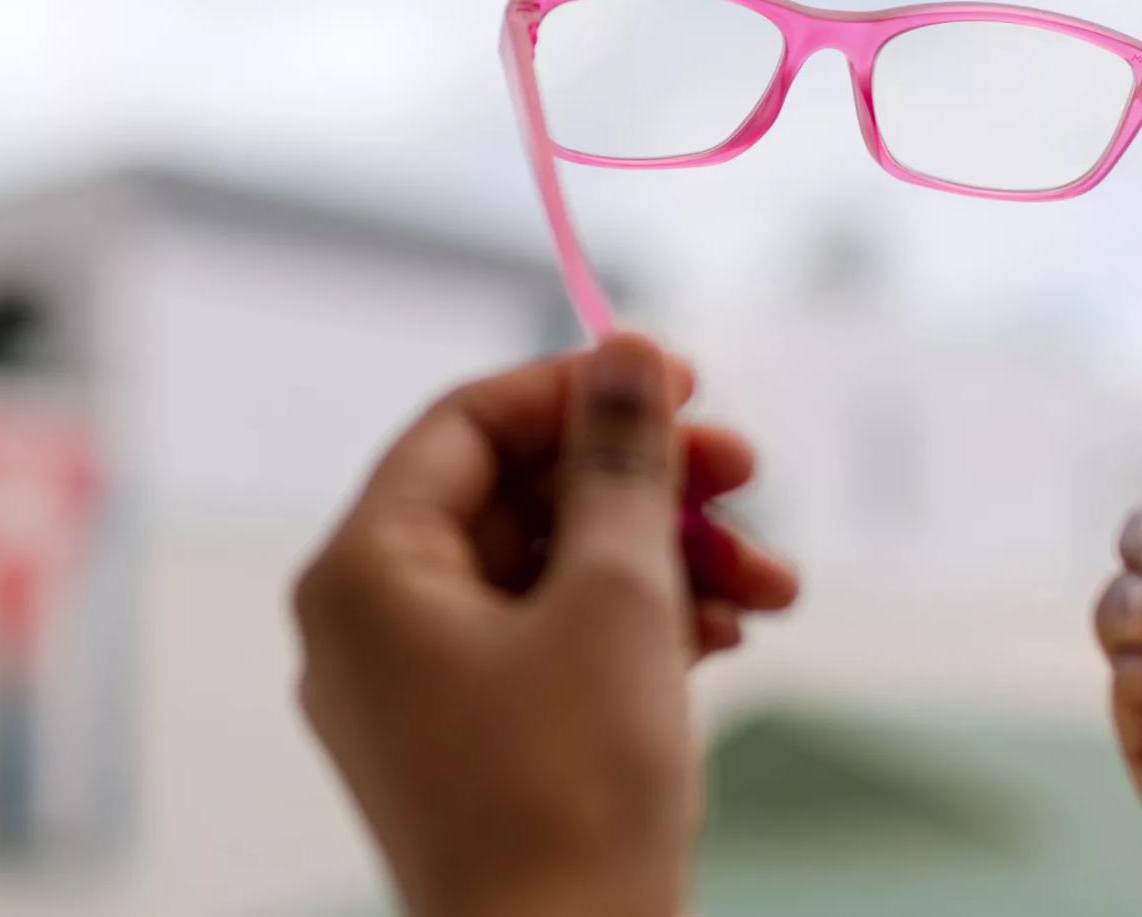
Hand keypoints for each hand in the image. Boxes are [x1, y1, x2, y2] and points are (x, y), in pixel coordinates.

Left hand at [294, 335, 799, 916]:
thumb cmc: (571, 791)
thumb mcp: (612, 596)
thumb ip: (619, 460)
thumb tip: (630, 350)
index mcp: (366, 572)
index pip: (468, 426)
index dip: (579, 389)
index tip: (684, 381)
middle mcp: (376, 624)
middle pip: (519, 496)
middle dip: (646, 484)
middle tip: (748, 471)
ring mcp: (425, 690)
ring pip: (552, 572)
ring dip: (667, 560)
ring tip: (774, 585)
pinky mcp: (480, 743)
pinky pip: (557, 643)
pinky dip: (642, 626)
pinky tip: (731, 633)